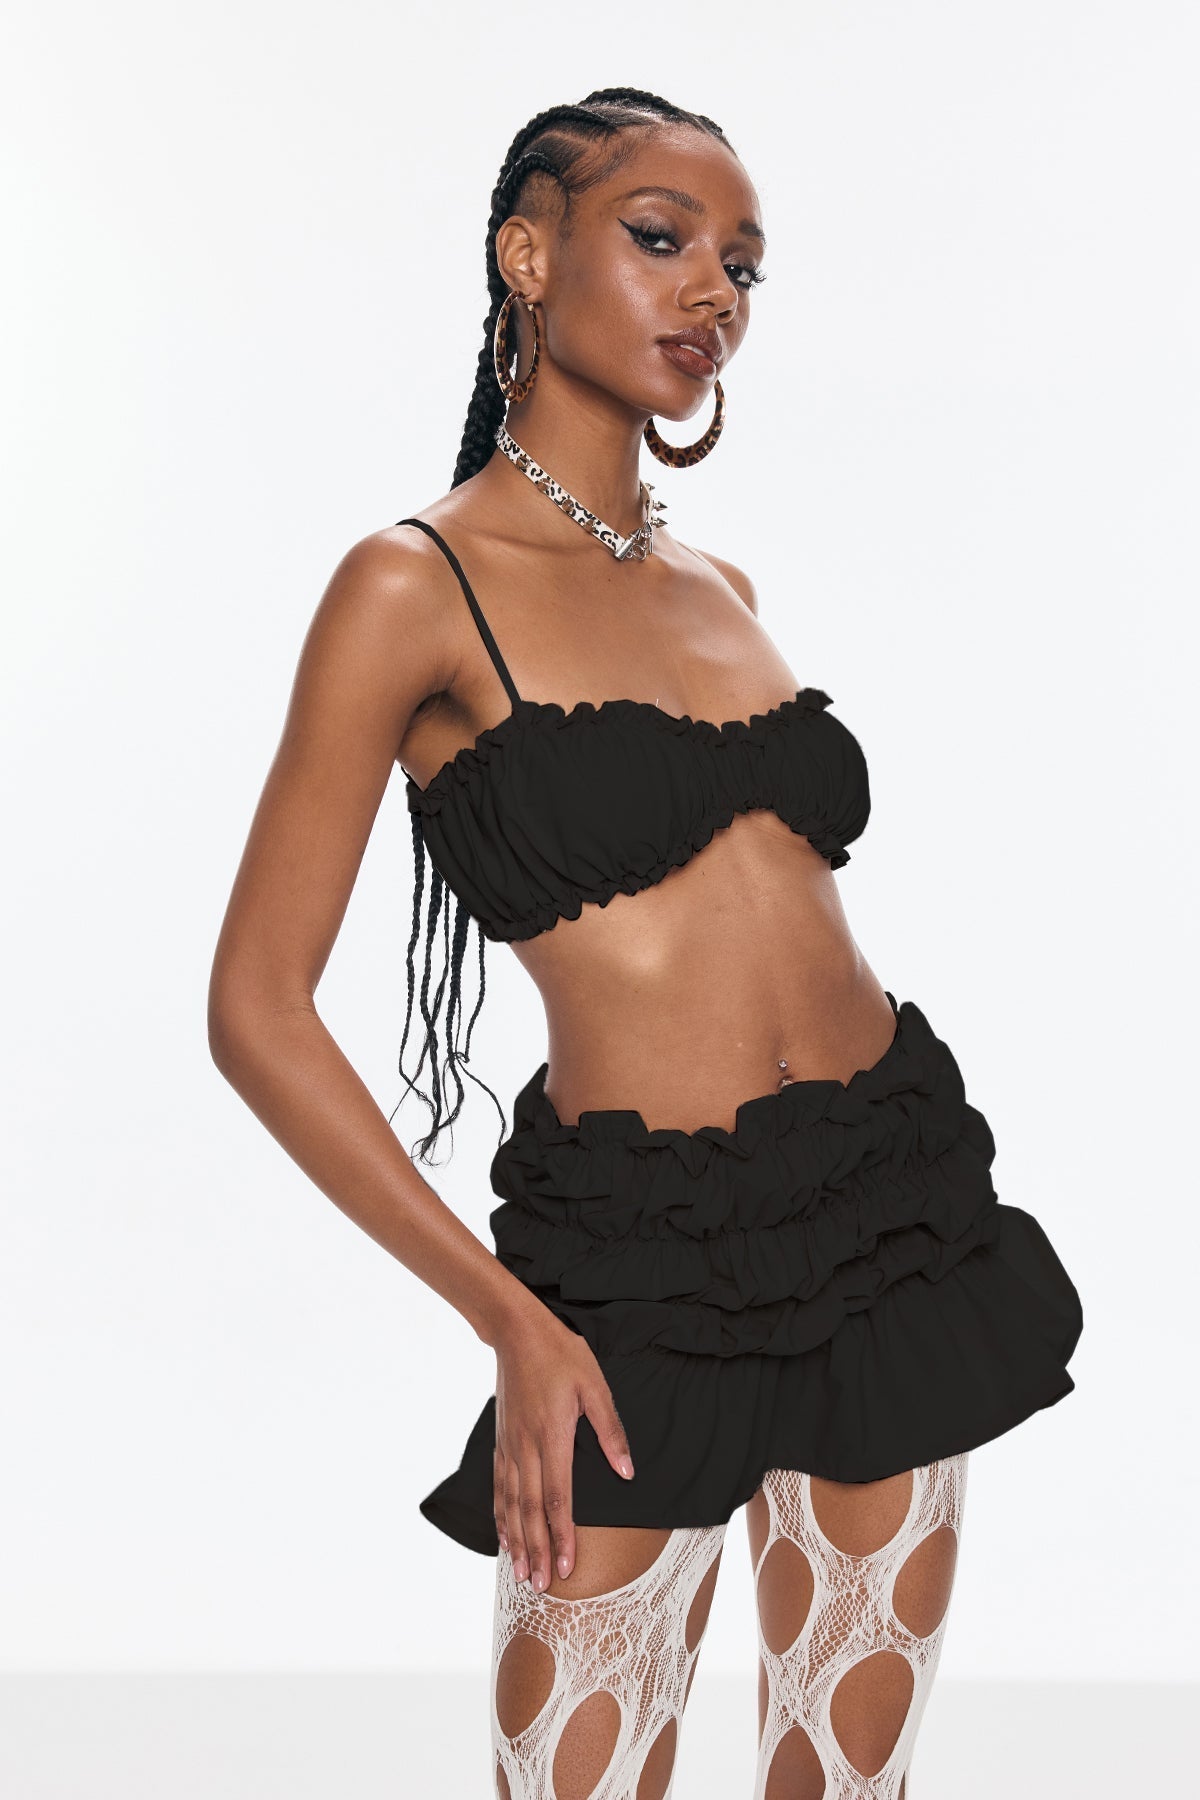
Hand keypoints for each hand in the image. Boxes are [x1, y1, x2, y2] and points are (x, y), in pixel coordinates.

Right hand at [492, 1304, 634, 1590]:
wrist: (517, 1332)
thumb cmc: (562, 1355)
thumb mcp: (595, 1385)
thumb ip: (611, 1431)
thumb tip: (628, 1473)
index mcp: (553, 1436)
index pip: (558, 1498)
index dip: (563, 1536)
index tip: (568, 1568)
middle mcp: (527, 1447)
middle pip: (532, 1510)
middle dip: (538, 1550)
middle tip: (542, 1586)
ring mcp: (510, 1445)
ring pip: (512, 1504)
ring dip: (517, 1541)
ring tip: (522, 1573)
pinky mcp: (501, 1440)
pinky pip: (500, 1486)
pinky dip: (501, 1516)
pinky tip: (505, 1536)